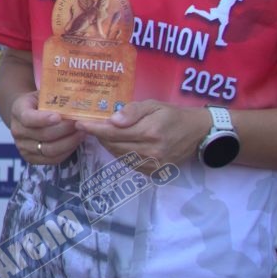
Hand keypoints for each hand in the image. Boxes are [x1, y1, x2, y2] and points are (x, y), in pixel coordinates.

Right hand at [8, 91, 83, 165]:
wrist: (24, 115)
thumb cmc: (38, 103)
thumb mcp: (42, 94)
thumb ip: (54, 96)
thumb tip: (76, 97)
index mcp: (18, 111)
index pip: (28, 118)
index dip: (43, 119)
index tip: (59, 117)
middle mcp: (17, 130)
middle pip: (43, 135)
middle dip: (65, 130)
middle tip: (80, 124)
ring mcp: (22, 146)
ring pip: (49, 149)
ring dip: (69, 142)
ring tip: (82, 133)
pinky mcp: (30, 158)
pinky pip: (51, 159)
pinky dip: (66, 152)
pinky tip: (74, 143)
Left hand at [74, 100, 208, 168]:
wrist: (196, 132)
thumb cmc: (172, 115)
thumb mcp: (153, 105)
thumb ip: (132, 111)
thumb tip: (112, 121)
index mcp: (150, 132)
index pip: (113, 133)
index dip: (94, 128)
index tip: (80, 123)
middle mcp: (151, 151)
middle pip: (114, 146)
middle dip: (99, 136)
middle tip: (90, 126)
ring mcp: (154, 165)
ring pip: (120, 156)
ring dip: (108, 145)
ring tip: (103, 133)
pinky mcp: (155, 172)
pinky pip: (130, 164)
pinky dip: (119, 154)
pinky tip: (118, 144)